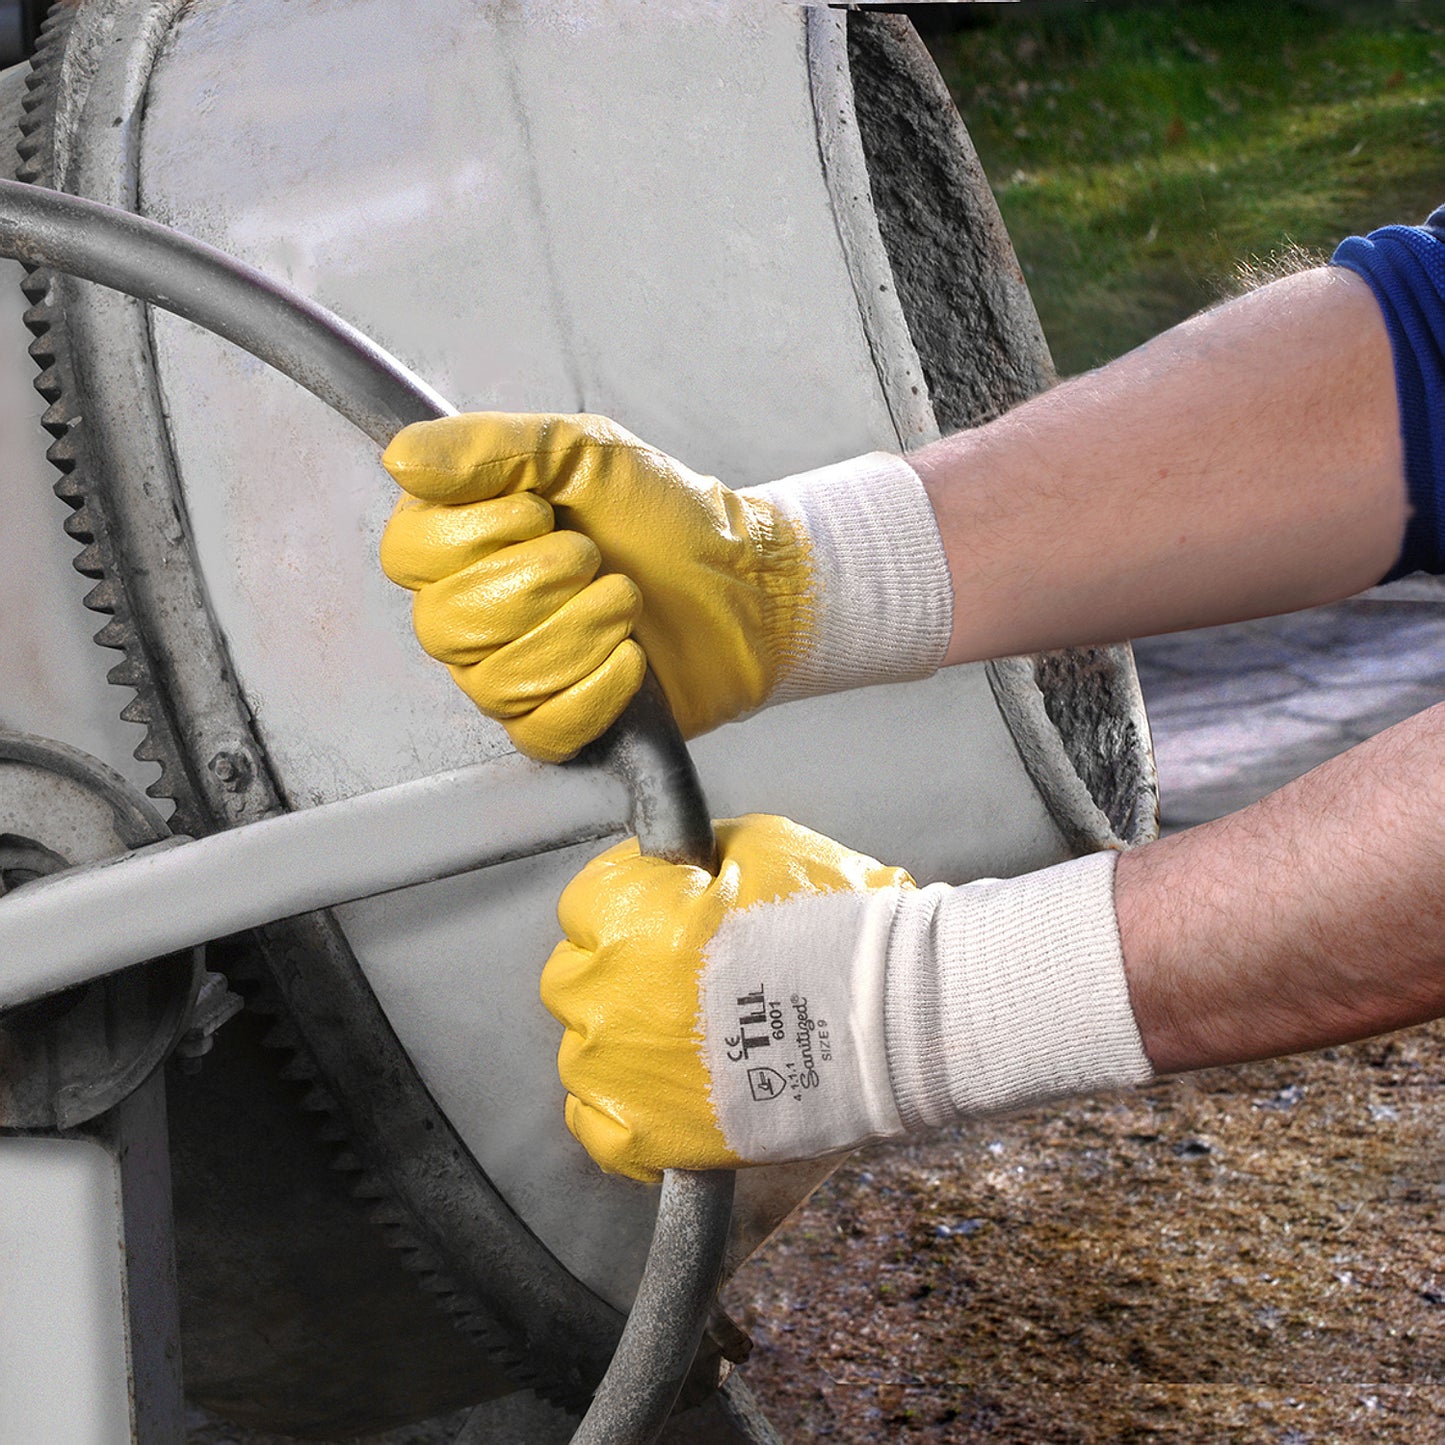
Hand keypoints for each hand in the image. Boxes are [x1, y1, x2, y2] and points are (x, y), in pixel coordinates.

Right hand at [381, 412, 951, 761]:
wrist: (744, 579)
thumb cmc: (662, 513)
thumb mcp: (581, 451)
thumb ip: (491, 446)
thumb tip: (399, 459)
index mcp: (462, 541)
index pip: (407, 554)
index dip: (474, 536)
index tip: (540, 509)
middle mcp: (470, 613)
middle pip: (444, 624)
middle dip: (538, 583)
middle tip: (595, 557)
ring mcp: (508, 677)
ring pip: (495, 679)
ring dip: (579, 630)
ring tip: (627, 599)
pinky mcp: (555, 727)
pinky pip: (541, 729)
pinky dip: (597, 689)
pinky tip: (634, 658)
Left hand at [542, 815, 1152, 1182]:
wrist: (893, 1016)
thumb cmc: (835, 920)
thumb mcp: (761, 845)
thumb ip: (696, 855)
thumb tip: (674, 864)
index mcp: (624, 919)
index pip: (585, 903)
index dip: (631, 904)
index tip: (667, 914)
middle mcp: (605, 996)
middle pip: (575, 980)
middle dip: (619, 971)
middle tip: (682, 976)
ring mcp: (620, 1074)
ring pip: (583, 1053)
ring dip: (622, 1041)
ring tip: (685, 1040)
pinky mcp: (649, 1139)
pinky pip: (597, 1126)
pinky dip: (622, 1112)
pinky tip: (666, 1094)